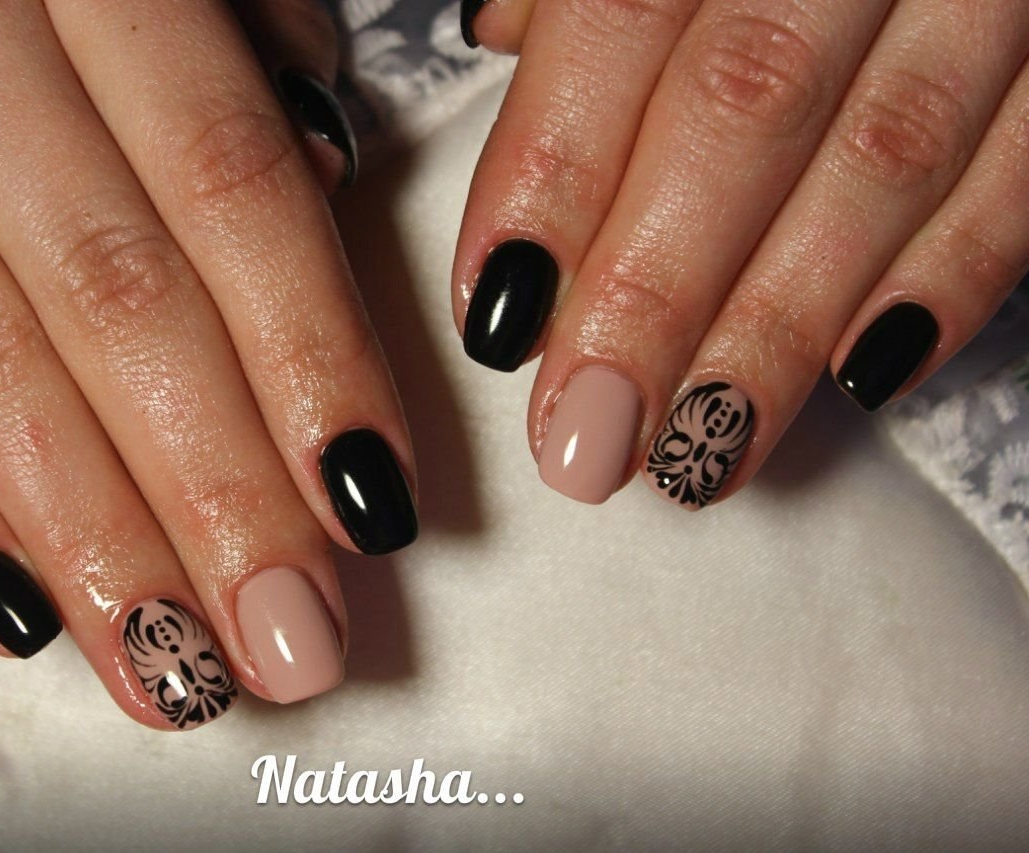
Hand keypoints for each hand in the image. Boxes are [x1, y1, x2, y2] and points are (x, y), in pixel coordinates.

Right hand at [0, 0, 417, 730]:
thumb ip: (243, 58)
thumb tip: (328, 193)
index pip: (229, 188)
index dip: (312, 359)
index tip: (373, 507)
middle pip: (113, 302)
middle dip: (216, 496)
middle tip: (291, 641)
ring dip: (89, 544)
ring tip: (175, 675)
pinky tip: (14, 617)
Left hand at [457, 0, 1027, 508]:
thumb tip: (501, 34)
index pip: (620, 21)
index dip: (551, 179)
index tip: (500, 316)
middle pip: (741, 112)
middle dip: (654, 296)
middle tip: (586, 439)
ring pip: (881, 159)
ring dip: (779, 330)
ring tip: (697, 458)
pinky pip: (1025, 167)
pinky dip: (949, 280)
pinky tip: (863, 378)